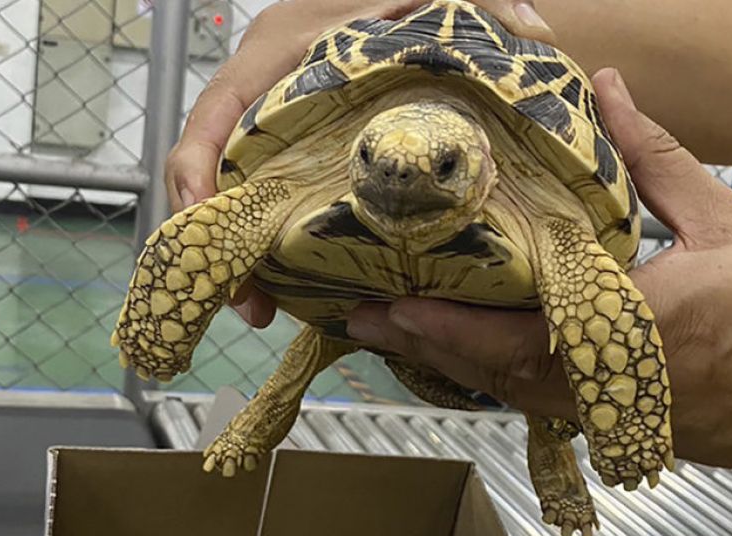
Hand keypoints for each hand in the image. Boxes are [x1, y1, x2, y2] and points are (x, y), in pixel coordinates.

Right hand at [165, 0, 555, 327]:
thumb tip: (536, 30)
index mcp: (278, 49)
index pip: (214, 111)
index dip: (195, 169)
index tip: (202, 223)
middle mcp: (264, 90)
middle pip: (214, 168)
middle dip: (216, 237)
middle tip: (246, 302)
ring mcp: (278, 124)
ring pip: (237, 192)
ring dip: (242, 252)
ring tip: (264, 310)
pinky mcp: (297, 149)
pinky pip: (269, 196)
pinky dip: (272, 240)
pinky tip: (298, 282)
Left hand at [346, 68, 731, 476]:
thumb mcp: (730, 222)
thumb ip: (656, 159)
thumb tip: (606, 88)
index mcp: (641, 329)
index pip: (522, 336)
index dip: (450, 327)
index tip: (392, 306)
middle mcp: (613, 385)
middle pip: (498, 375)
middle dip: (427, 346)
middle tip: (362, 315)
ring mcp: (618, 417)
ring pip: (514, 397)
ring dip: (453, 364)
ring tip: (397, 330)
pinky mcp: (626, 428)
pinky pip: (544, 408)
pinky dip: (497, 380)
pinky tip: (466, 355)